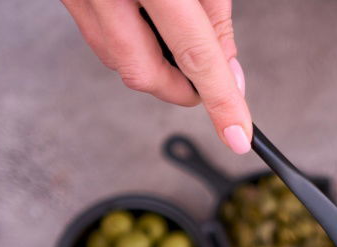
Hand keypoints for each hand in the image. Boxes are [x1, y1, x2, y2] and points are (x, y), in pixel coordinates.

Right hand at [61, 0, 251, 153]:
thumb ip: (215, 21)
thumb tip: (228, 72)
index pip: (195, 55)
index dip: (221, 101)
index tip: (237, 135)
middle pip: (144, 74)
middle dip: (180, 91)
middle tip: (205, 85)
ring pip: (117, 62)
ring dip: (155, 67)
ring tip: (176, 40)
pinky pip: (99, 38)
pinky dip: (130, 46)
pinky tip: (149, 30)